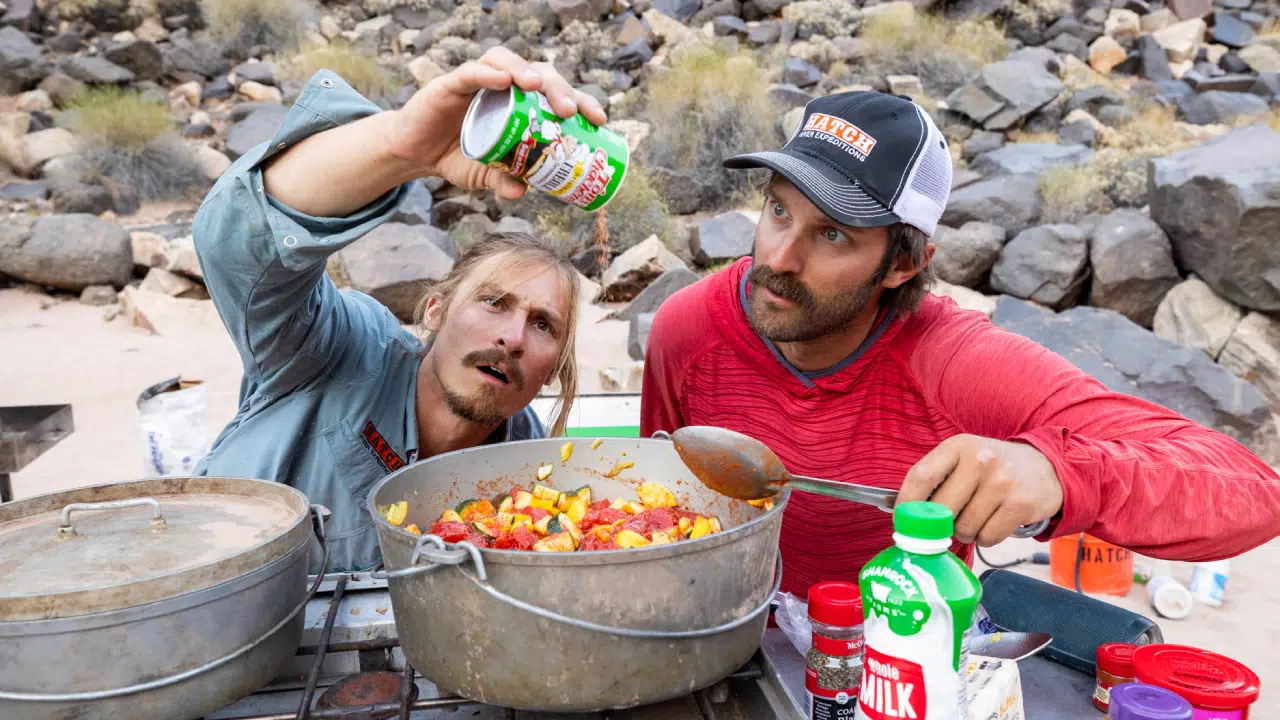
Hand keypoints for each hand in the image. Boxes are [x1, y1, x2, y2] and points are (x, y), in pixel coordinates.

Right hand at [388, 47, 608, 199]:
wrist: (415, 153)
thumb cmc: (457, 157)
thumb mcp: (485, 175)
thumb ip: (503, 181)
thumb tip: (522, 193)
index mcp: (520, 105)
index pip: (555, 94)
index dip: (581, 101)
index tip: (599, 119)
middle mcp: (502, 88)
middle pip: (538, 74)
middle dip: (558, 88)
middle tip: (570, 111)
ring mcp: (477, 82)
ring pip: (507, 62)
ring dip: (525, 71)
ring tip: (538, 87)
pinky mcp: (449, 84)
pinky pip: (472, 72)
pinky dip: (489, 74)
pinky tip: (505, 82)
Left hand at [896, 435, 1062, 545]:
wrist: (1047, 467)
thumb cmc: (993, 468)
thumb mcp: (964, 458)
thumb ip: (936, 479)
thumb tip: (905, 515)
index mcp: (958, 446)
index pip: (920, 477)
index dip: (906, 504)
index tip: (904, 520)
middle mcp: (980, 460)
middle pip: (941, 510)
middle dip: (940, 525)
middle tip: (950, 522)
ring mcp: (1002, 482)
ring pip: (964, 528)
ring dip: (966, 533)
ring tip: (978, 518)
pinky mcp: (1021, 504)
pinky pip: (988, 537)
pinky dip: (986, 538)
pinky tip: (994, 523)